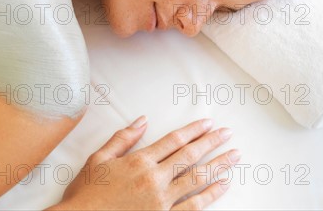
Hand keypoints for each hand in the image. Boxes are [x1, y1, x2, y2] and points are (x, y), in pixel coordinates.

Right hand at [48, 117, 239, 210]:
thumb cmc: (87, 192)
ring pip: (196, 179)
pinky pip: (194, 207)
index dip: (193, 130)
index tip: (208, 123)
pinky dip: (210, 195)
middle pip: (189, 156)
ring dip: (218, 165)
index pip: (173, 140)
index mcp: (139, 161)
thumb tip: (142, 120)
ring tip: (234, 156)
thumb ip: (122, 138)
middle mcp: (154, 178)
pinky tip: (222, 185)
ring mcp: (162, 200)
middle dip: (211, 142)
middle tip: (227, 133)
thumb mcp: (99, 158)